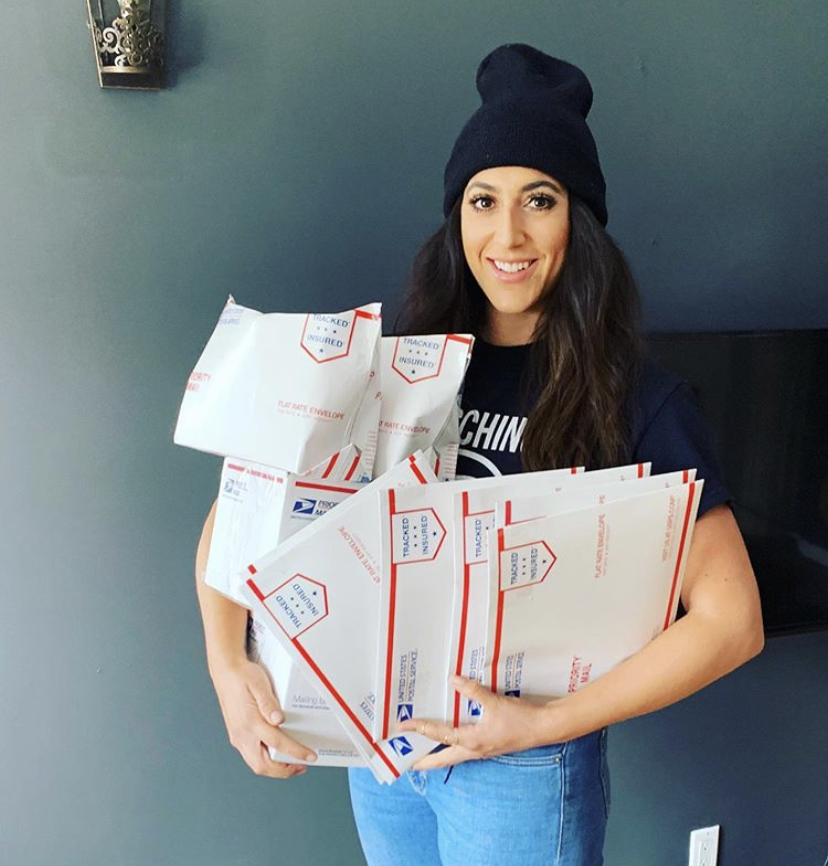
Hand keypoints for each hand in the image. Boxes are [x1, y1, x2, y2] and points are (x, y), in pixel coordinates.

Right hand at [211, 658, 316, 778]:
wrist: (225, 672)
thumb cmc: (243, 676)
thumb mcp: (259, 684)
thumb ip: (268, 702)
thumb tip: (279, 719)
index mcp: (249, 722)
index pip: (276, 744)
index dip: (295, 753)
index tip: (310, 757)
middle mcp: (241, 734)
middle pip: (263, 765)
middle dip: (284, 771)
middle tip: (302, 765)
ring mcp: (237, 737)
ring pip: (256, 764)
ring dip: (275, 768)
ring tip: (293, 763)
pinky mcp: (237, 736)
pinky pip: (252, 756)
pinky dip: (266, 761)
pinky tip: (277, 753)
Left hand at [396, 675, 557, 770]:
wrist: (544, 728)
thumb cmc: (520, 718)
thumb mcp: (495, 702)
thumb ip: (472, 690)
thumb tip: (452, 680)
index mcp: (471, 741)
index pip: (439, 735)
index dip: (419, 729)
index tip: (402, 726)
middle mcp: (473, 750)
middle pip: (440, 759)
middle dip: (422, 759)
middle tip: (404, 757)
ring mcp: (480, 750)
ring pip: (451, 756)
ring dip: (435, 753)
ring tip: (420, 747)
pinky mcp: (487, 746)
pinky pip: (462, 749)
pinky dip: (449, 745)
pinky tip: (448, 735)